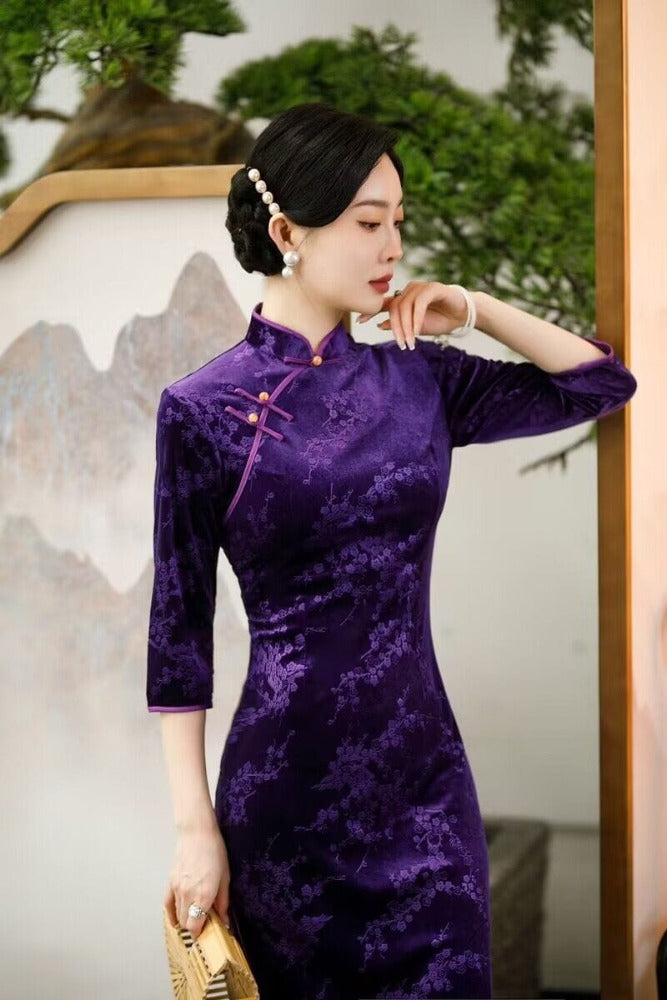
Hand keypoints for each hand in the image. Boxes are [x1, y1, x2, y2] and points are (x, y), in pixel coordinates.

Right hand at [164, 822, 231, 940]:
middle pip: (186, 923)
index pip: (196, 926)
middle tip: (205, 924)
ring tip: (195, 918)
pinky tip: (175, 920)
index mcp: (204, 895)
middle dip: (195, 927)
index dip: (201, 934)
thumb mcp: (225, 877)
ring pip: (177, 916)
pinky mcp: (170, 882)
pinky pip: (167, 905)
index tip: (208, 933)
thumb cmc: (215, 852)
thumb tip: (224, 921)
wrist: (197, 833)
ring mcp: (177, 889)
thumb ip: (223, 902)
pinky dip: (171, 914)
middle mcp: (188, 895)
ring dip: (186, 921)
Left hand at [356, 281, 468, 349]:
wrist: (461, 316)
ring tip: (410, 342)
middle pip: (395, 308)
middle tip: (401, 344)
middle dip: (397, 328)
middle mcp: (409, 290)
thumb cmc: (439, 320)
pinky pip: (420, 303)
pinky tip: (417, 330)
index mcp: (403, 298)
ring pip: (406, 306)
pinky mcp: (433, 288)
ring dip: (407, 326)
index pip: (384, 304)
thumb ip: (399, 325)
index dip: (371, 311)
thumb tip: (380, 325)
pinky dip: (417, 318)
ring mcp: (421, 287)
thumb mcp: (415, 328)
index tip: (360, 321)